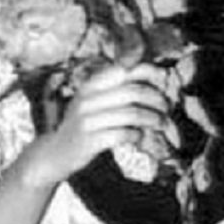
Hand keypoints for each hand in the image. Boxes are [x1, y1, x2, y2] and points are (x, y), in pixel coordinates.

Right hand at [21, 63, 169, 188]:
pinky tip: (139, 137)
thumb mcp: (95, 101)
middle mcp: (87, 99)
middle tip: (167, 108)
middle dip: (157, 99)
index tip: (163, 79)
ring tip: (161, 124)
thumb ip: (118, 89)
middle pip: (134, 92)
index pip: (124, 70)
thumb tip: (156, 75)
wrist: (56, 153)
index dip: (148, 72)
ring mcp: (87, 120)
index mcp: (90, 85)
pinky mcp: (90, 140)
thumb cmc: (85, 124)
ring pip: (132, 114)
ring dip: (154, 119)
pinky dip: (138, 135)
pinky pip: (124, 134)